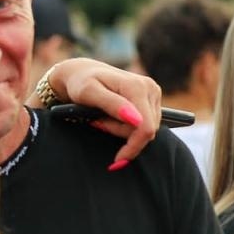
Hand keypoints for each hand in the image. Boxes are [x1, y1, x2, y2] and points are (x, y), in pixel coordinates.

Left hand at [37, 58, 161, 165]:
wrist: (81, 73)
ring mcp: (153, 93)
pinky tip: (111, 117)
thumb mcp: (89, 93)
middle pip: (146, 130)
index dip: (133, 146)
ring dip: (122, 130)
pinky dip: (126, 126)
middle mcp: (150, 88)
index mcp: (138, 87)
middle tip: (97, 123)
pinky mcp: (151, 99)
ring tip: (101, 118)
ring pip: (146, 128)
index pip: (146, 127)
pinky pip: (144, 124)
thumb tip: (136, 120)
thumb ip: (112, 105)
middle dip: (121, 133)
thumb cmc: (80, 83)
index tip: (117, 160)